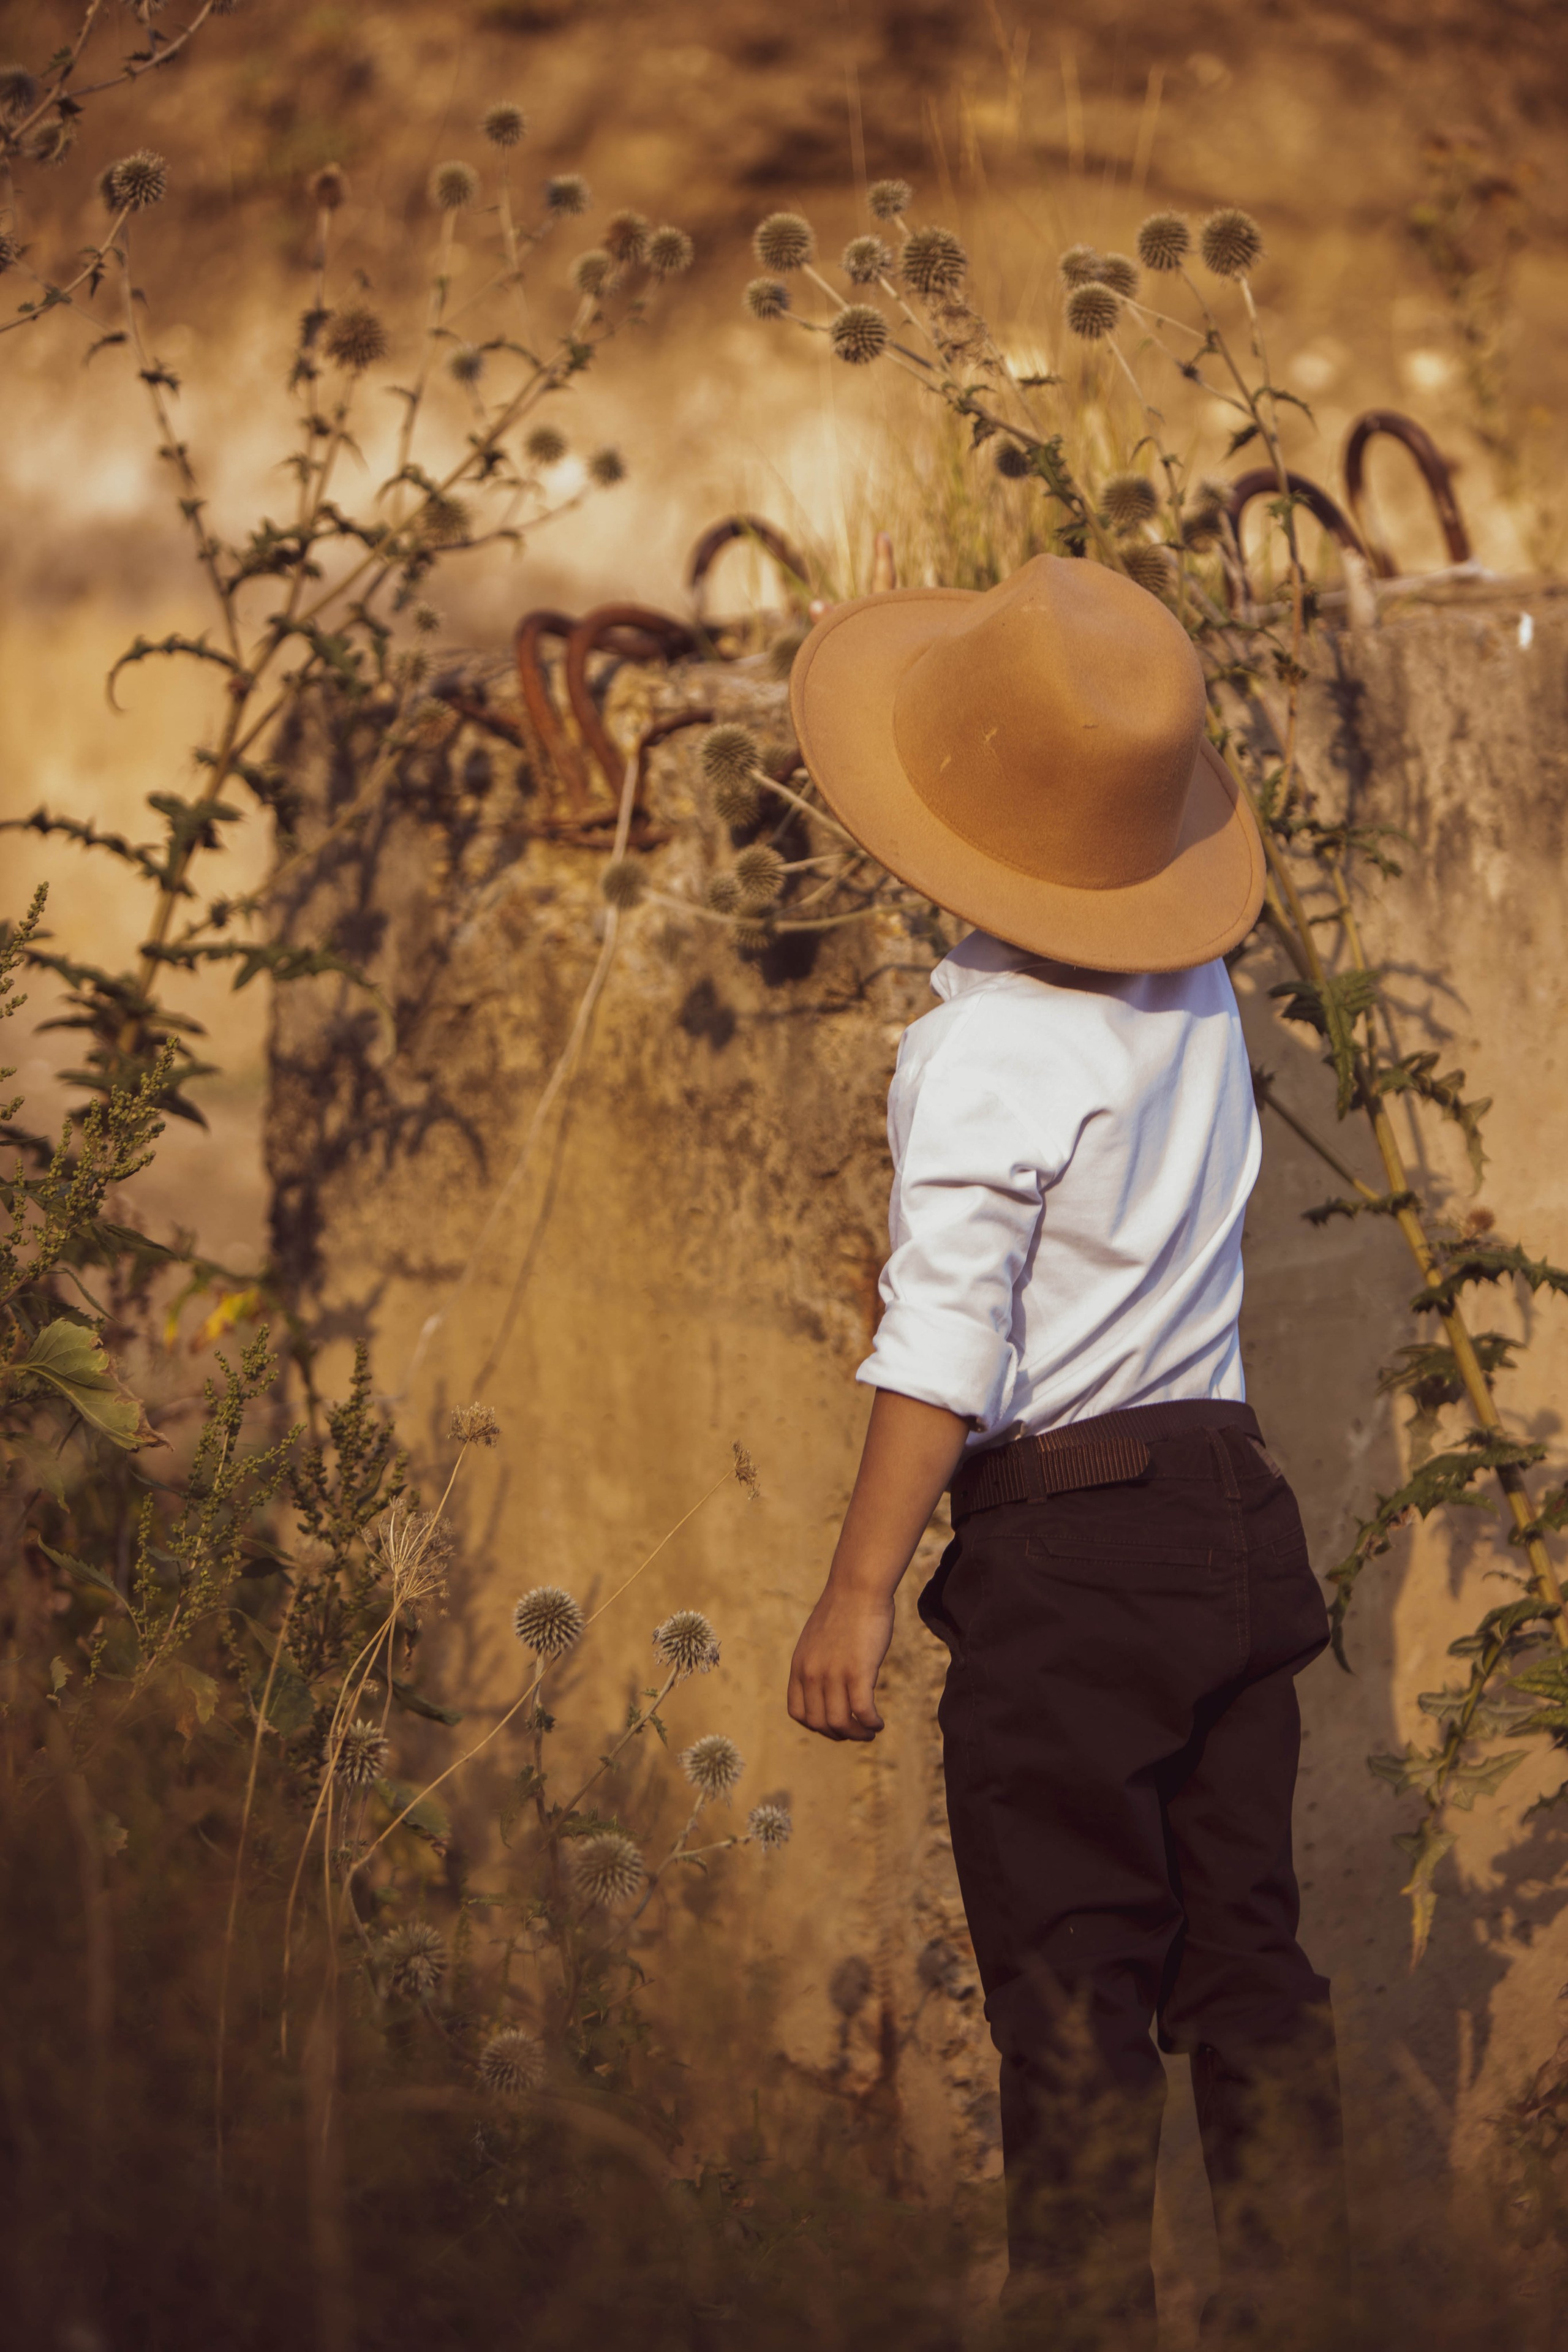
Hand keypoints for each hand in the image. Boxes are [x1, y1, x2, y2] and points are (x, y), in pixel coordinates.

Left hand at [787, 1582, 894, 1740]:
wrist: (858, 1587)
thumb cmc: (844, 1609)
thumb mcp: (818, 1639)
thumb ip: (817, 1663)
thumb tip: (827, 1684)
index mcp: (799, 1666)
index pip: (797, 1713)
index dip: (816, 1726)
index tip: (834, 1724)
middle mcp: (812, 1673)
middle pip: (819, 1724)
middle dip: (839, 1734)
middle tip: (857, 1732)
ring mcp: (833, 1673)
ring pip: (840, 1723)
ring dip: (857, 1734)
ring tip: (870, 1731)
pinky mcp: (858, 1671)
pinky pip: (862, 1711)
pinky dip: (871, 1724)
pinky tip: (879, 1723)